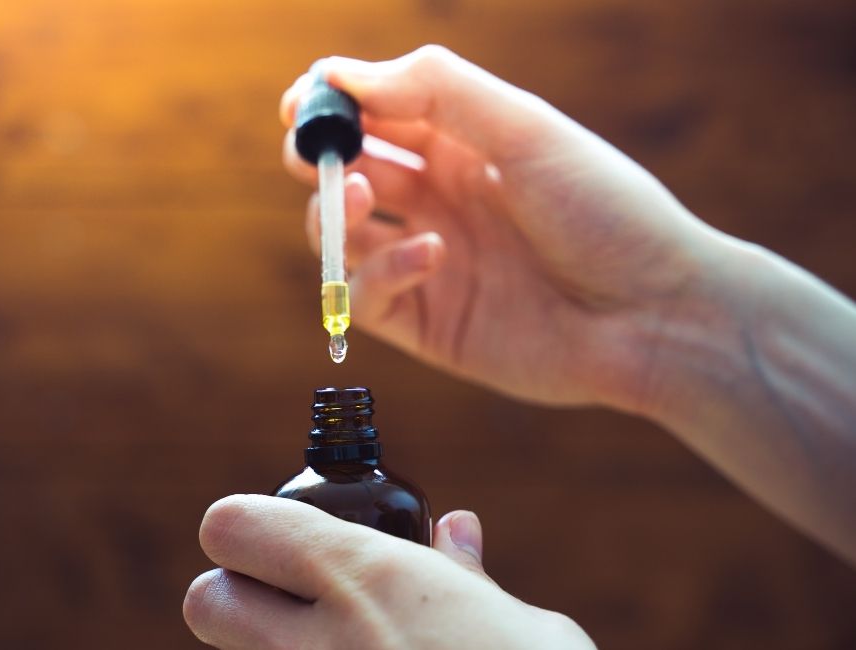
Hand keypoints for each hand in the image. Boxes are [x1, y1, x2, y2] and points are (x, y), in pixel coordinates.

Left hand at [184, 495, 594, 648]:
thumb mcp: (525, 627)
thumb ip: (470, 577)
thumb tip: (456, 530)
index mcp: (369, 579)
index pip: (234, 525)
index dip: (247, 527)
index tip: (279, 539)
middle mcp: (322, 645)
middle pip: (206, 601)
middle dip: (235, 594)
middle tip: (294, 603)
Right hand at [280, 45, 727, 411]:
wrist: (656, 315)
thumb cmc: (605, 211)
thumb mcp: (525, 130)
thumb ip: (436, 90)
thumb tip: (343, 74)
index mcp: (465, 148)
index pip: (376, 117)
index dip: (331, 106)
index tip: (300, 103)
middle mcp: (442, 203)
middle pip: (349, 175)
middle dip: (320, 160)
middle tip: (314, 154)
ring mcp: (433, 266)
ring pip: (343, 239)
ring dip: (337, 214)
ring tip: (367, 195)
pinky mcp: (432, 326)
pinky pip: (371, 299)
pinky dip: (382, 273)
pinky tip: (430, 256)